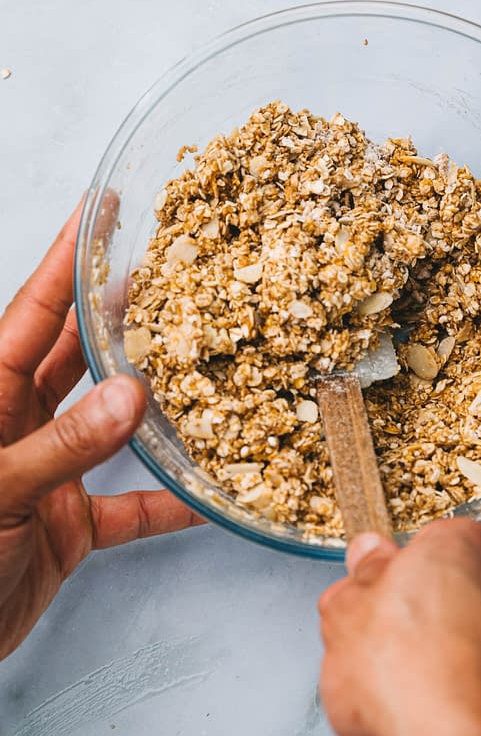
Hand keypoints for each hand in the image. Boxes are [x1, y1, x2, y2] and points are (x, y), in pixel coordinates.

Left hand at [0, 204, 202, 660]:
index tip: (101, 210)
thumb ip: (64, 444)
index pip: (35, 312)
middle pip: (75, 355)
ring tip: (197, 359)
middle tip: (164, 270)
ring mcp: (44, 472)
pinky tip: (206, 496)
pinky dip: (165, 503)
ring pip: (105, 421)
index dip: (70, 258)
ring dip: (149, 399)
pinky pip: (126, 506)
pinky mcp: (64, 525)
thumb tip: (136, 395)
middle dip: (117, 312)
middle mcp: (19, 424)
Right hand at [319, 519, 480, 735]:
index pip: (422, 545)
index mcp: (464, 544)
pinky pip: (475, 699)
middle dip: (406, 635)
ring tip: (390, 715)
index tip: (367, 602)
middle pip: (440, 602)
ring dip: (423, 685)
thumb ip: (358, 579)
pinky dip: (449, 719)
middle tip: (372, 661)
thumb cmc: (415, 684)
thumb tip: (366, 558)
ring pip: (456, 656)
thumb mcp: (346, 614)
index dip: (386, 579)